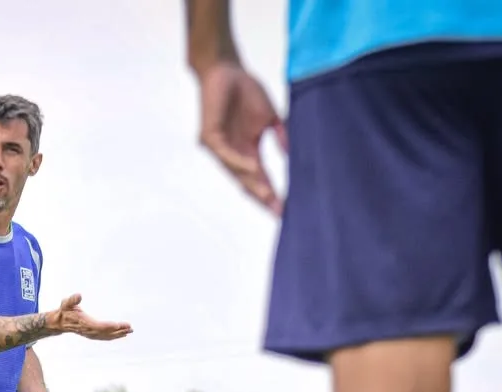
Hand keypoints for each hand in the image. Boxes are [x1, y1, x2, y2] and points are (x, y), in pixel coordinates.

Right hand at [49, 294, 131, 340]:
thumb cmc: (64, 311)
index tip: (118, 325)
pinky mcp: (92, 335)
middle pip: (105, 332)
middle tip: (130, 327)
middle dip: (118, 330)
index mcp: (83, 323)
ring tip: (130, 331)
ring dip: (118, 334)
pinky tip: (122, 334)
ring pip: (106, 336)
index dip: (108, 326)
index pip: (98, 326)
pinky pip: (104, 337)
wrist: (59, 322)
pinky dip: (113, 336)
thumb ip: (72, 299)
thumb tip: (79, 295)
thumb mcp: (66, 303)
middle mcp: (88, 330)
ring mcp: (90, 334)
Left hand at [197, 60, 287, 214]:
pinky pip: (225, 155)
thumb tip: (291, 155)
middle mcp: (232, 155)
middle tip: (277, 211)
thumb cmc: (244, 91)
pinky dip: (239, 162)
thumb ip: (280, 135)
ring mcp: (220, 148)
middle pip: (248, 182)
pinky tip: (253, 168)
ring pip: (236, 173)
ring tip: (268, 196)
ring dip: (253, 184)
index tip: (285, 207)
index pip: (260, 178)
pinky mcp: (210, 138)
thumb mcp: (269, 117)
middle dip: (263, 196)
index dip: (271, 192)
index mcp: (247, 152)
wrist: (225, 70)